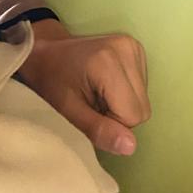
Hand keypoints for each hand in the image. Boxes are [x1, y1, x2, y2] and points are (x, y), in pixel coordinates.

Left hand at [19, 20, 149, 155]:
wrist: (49, 52)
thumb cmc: (53, 83)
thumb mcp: (69, 112)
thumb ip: (99, 131)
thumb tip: (131, 147)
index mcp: (108, 63)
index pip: (133, 115)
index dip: (112, 124)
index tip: (91, 113)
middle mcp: (127, 49)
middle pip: (142, 108)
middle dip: (120, 116)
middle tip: (93, 104)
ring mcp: (133, 45)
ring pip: (143, 99)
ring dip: (124, 105)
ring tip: (99, 92)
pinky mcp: (135, 47)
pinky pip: (142, 87)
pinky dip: (126, 93)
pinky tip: (107, 83)